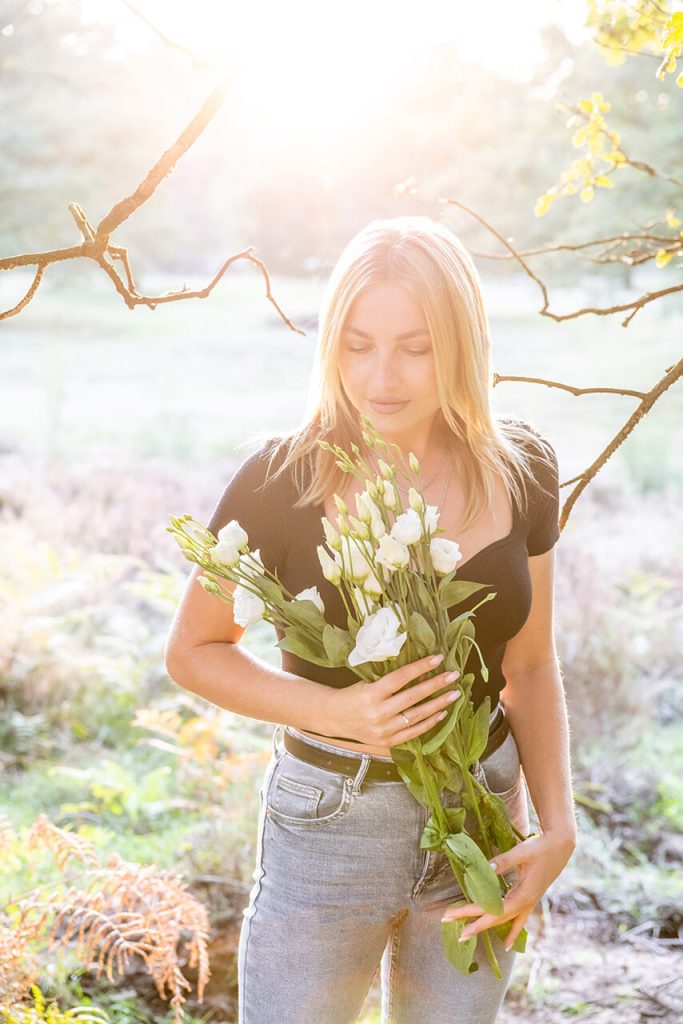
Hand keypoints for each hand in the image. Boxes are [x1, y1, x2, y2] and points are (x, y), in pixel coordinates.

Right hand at [325, 653, 460, 746]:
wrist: (334, 718)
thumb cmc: (352, 695)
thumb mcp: (368, 682)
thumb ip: (391, 680)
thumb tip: (421, 672)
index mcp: (371, 693)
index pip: (401, 677)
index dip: (421, 667)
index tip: (438, 658)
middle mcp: (378, 712)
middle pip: (413, 697)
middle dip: (436, 684)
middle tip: (453, 675)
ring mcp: (383, 729)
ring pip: (417, 715)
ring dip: (438, 704)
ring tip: (454, 694)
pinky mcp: (387, 742)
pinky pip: (413, 733)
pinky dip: (429, 723)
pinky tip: (442, 713)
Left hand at [441, 830, 575, 949]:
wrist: (561, 847)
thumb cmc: (540, 848)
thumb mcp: (521, 853)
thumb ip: (503, 861)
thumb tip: (486, 869)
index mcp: (522, 895)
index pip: (492, 909)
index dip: (472, 912)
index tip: (454, 915)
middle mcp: (526, 903)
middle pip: (496, 919)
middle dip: (475, 925)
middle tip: (456, 933)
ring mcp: (529, 903)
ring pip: (505, 921)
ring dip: (487, 927)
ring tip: (469, 934)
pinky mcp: (531, 900)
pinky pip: (519, 921)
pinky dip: (512, 932)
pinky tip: (507, 944)